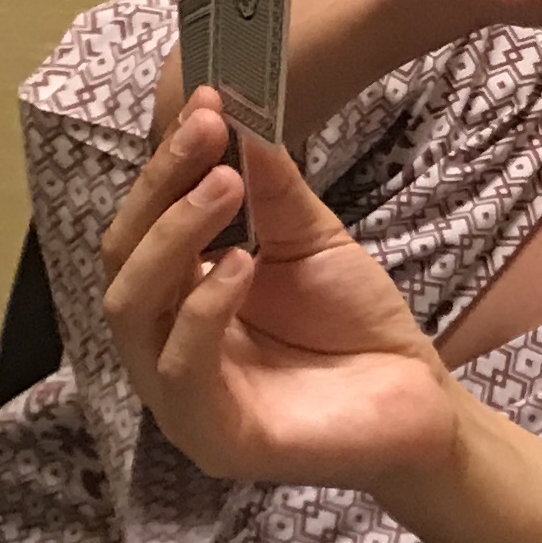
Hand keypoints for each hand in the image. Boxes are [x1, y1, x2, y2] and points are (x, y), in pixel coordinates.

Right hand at [101, 93, 462, 488]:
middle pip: (122, 261)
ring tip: (227, 186)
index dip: (164, 166)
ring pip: (132, 309)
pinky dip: (203, 308)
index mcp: (176, 302)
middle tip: (208, 133)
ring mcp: (179, 399)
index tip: (204, 104)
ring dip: (175, 236)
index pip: (140, 228)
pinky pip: (180, 367)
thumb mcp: (310, 242)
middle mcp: (162, 348)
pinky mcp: (211, 438)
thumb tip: (233, 117)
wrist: (419, 404)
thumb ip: (270, 188)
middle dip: (160, 189)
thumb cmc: (356, 327)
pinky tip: (242, 265)